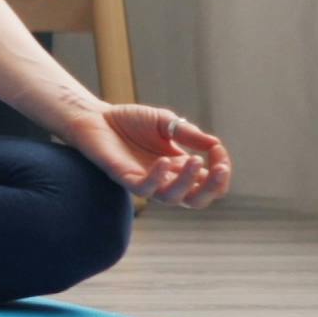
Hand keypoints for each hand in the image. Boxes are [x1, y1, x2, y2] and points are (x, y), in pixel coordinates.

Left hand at [62, 102, 230, 208]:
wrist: (96, 117)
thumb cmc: (130, 121)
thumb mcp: (166, 121)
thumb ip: (188, 133)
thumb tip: (214, 144)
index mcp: (179, 167)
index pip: (209, 181)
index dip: (220, 169)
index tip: (217, 148)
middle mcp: (166, 179)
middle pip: (198, 199)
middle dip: (214, 187)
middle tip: (221, 169)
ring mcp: (146, 180)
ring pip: (173, 197)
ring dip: (188, 182)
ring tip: (195, 161)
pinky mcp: (125, 178)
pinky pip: (144, 189)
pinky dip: (156, 177)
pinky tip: (164, 160)